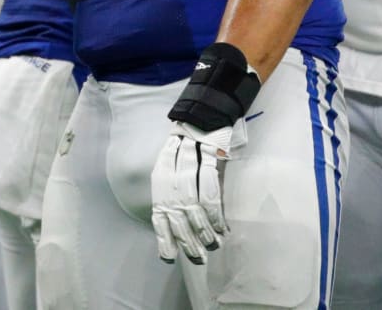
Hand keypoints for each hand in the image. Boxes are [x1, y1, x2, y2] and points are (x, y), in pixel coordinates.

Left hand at [151, 121, 231, 264]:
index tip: (169, 258)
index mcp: (160, 184)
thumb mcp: (174, 177)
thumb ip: (176, 201)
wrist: (198, 121)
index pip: (159, 217)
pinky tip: (222, 228)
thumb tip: (185, 232)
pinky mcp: (206, 163)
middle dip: (189, 242)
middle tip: (200, 259)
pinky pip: (210, 196)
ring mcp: (187, 172)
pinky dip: (216, 216)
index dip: (163, 239)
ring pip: (194, 210)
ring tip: (214, 245)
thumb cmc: (186, 153)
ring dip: (205, 232)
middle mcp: (170, 179)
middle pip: (177, 218)